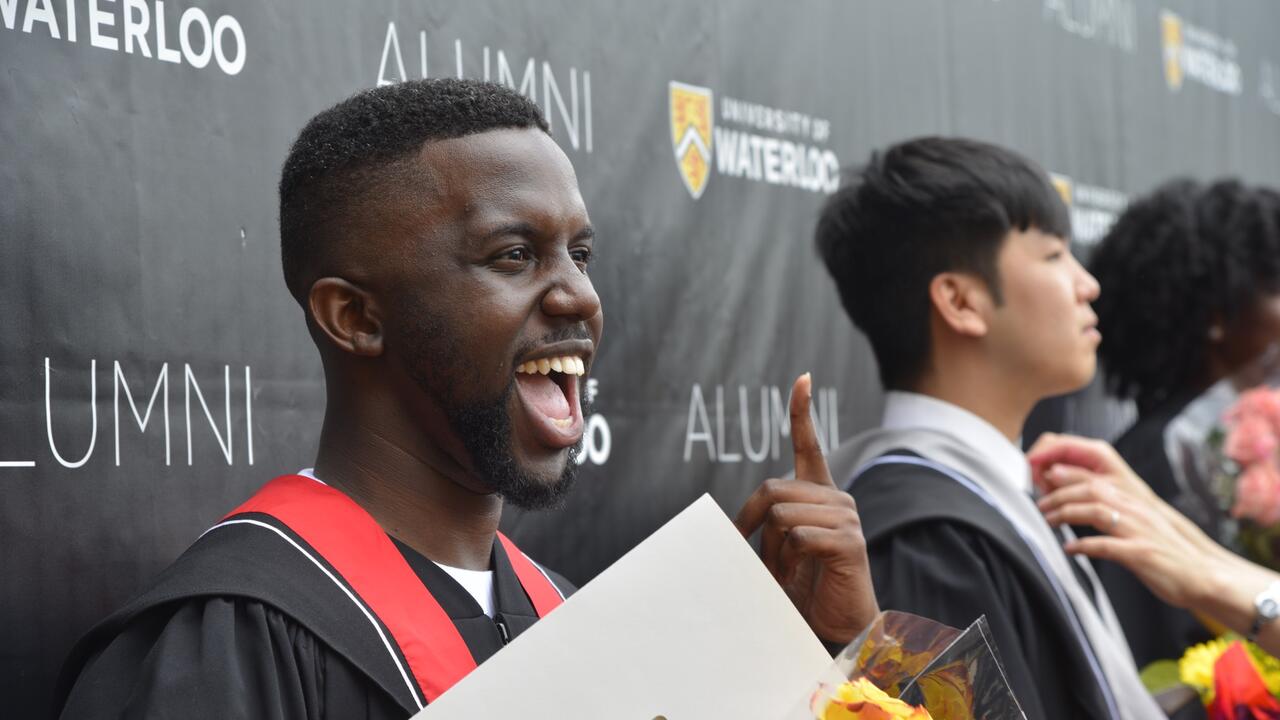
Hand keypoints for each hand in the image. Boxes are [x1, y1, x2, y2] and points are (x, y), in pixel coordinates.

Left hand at [735, 373, 878, 643]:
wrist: (835, 626)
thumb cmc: (804, 589)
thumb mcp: (778, 550)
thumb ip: (768, 524)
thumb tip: (734, 522)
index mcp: (819, 494)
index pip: (810, 444)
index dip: (802, 411)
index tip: (801, 378)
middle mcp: (836, 498)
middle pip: (772, 488)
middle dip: (751, 523)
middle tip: (760, 559)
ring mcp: (846, 517)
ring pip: (781, 515)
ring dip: (773, 551)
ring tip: (788, 573)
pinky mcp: (850, 541)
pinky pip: (799, 537)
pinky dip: (788, 561)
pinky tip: (803, 575)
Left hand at [1027, 433, 1227, 608]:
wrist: (1204, 575)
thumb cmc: (1168, 552)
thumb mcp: (1140, 525)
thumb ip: (1114, 513)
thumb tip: (1082, 508)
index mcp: (1134, 501)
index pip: (1094, 478)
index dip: (1065, 478)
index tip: (1044, 483)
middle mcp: (1136, 510)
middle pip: (1090, 489)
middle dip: (1058, 494)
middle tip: (1039, 505)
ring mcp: (1138, 531)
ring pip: (1095, 511)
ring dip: (1065, 514)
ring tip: (1047, 521)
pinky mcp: (1141, 554)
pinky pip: (1106, 546)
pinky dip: (1083, 546)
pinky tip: (1069, 550)